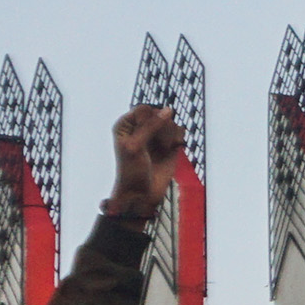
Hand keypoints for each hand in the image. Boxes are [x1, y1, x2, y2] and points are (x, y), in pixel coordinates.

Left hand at [103, 103, 184, 220]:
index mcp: (126, 125)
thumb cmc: (131, 171)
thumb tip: (168, 110)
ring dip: (170, 134)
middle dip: (162, 128)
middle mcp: (141, 128)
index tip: (149, 135)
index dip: (151, 119)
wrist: (141, 195)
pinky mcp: (169, 145)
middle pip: (159, 115)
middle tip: (159, 143)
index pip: (144, 110)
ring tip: (164, 148)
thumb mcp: (135, 146)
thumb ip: (150, 126)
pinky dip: (178, 140)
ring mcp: (155, 137)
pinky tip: (172, 149)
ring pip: (170, 123)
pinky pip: (178, 133)